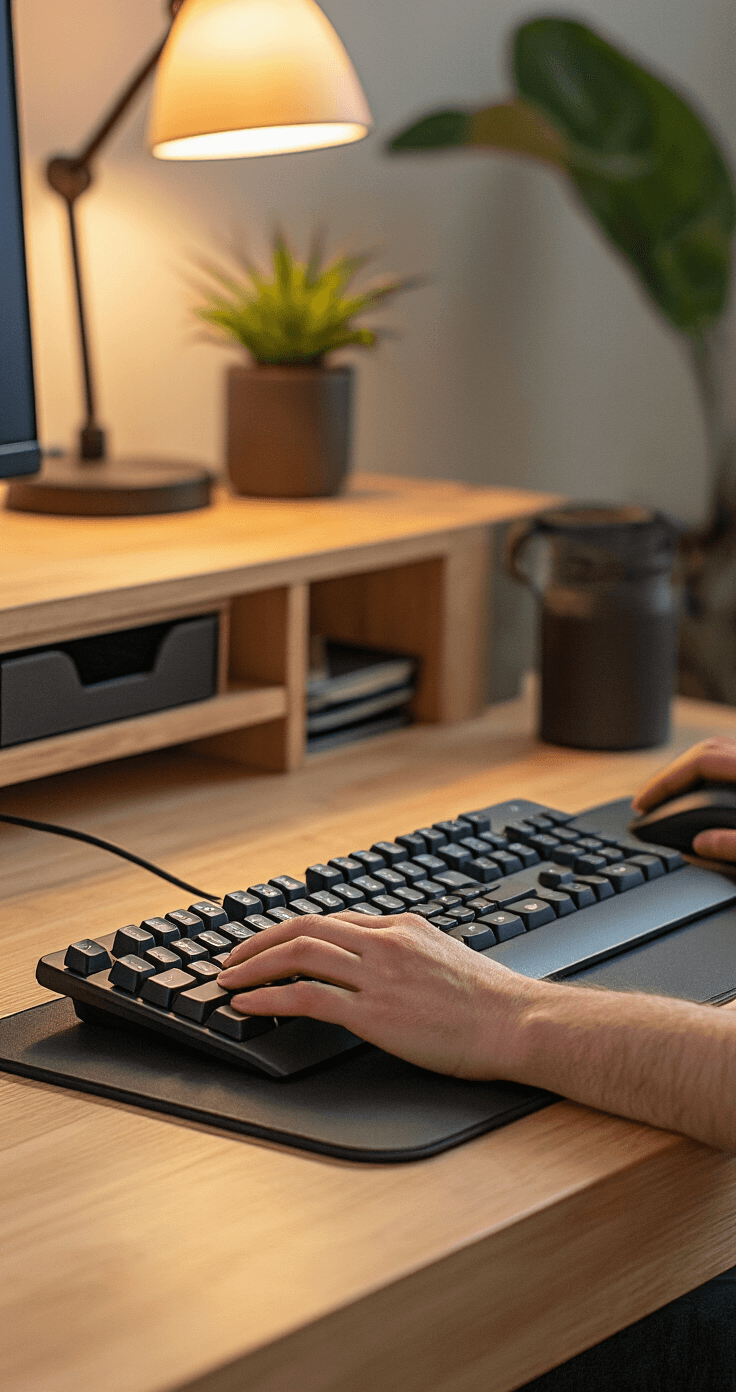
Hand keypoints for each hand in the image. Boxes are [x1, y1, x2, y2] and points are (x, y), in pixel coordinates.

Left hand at [217, 910, 533, 1078]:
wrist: (517, 1022)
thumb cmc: (491, 1001)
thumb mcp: (445, 956)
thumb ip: (408, 952)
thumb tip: (381, 962)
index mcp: (401, 928)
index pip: (331, 921)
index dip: (290, 933)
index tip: (267, 946)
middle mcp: (384, 944)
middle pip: (304, 929)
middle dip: (258, 943)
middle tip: (231, 959)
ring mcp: (377, 976)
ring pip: (298, 955)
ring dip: (253, 967)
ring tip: (227, 981)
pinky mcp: (374, 1013)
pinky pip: (306, 997)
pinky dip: (267, 997)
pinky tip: (246, 1005)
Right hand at [633, 737, 735, 860]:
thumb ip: (734, 846)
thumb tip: (701, 844)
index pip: (701, 761)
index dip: (665, 782)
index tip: (642, 803)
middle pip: (706, 750)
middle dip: (669, 774)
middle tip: (646, 800)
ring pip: (718, 754)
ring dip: (686, 773)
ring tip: (665, 797)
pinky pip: (729, 766)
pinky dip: (706, 779)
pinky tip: (697, 798)